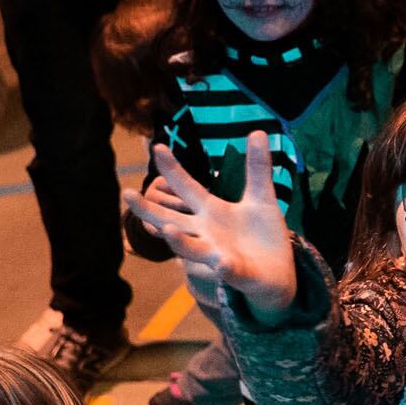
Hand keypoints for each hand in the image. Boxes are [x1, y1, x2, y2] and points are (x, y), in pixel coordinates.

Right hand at [123, 135, 299, 319]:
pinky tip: (222, 262)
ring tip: (170, 229)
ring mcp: (219, 255)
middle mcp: (207, 233)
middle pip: (172, 221)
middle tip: (127, 194)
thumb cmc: (263, 236)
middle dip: (149, 210)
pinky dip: (224, 267)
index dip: (173, 168)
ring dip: (180, 241)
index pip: (187, 187)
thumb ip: (258, 169)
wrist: (279, 273)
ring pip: (193, 249)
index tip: (156, 146)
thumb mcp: (262, 198)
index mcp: (211, 212)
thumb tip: (258, 130)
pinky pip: (228, 271)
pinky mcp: (238, 273)